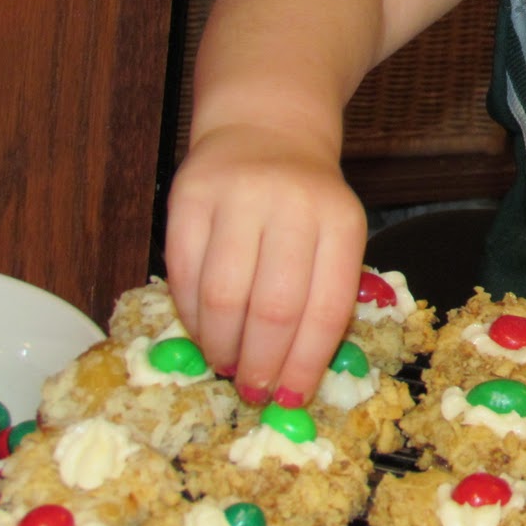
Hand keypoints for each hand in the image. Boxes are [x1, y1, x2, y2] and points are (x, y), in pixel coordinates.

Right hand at [164, 125, 368, 405]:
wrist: (267, 127)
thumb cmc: (306, 199)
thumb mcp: (335, 233)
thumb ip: (323, 292)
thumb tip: (297, 377)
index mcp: (341, 221)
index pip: (325, 308)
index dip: (306, 363)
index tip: (292, 399)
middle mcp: (293, 205)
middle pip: (274, 308)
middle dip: (261, 363)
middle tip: (253, 391)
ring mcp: (239, 197)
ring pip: (225, 296)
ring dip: (222, 346)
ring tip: (226, 365)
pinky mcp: (190, 195)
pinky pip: (184, 273)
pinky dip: (192, 314)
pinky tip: (203, 331)